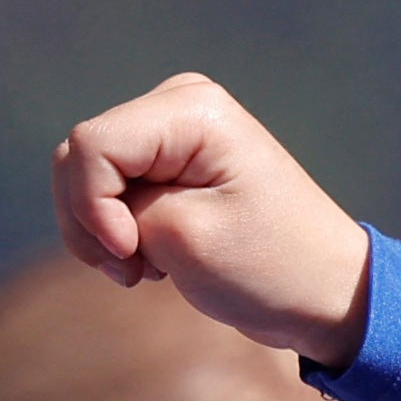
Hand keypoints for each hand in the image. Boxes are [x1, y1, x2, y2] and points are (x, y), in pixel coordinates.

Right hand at [48, 75, 373, 366]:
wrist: (324, 294)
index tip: (132, 254)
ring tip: (147, 269)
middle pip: (77, 157)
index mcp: (192, 109)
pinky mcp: (164, 167)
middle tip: (136, 269)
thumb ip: (110, 202)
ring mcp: (171, 135)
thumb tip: (85, 191)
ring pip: (80, 178)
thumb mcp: (176, 234)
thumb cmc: (267, 265)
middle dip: (90, 222)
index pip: (91, 146)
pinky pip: (100, 194)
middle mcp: (180, 106)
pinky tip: (151, 260)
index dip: (93, 207)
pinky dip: (111, 235)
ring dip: (98, 234)